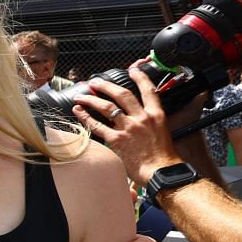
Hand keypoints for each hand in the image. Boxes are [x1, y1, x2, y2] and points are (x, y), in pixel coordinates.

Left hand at [73, 61, 181, 185]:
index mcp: (156, 115)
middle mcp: (141, 118)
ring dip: (91, 99)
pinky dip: (85, 116)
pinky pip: (96, 125)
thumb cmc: (163, 156)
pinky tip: (78, 111)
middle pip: (122, 94)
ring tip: (81, 95)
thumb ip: (149, 122)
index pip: (148, 90)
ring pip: (106, 107)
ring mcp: (128, 128)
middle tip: (95, 82)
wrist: (161, 171)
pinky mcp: (116, 139)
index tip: (132, 70)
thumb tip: (137, 118)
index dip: (139, 78)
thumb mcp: (162, 132)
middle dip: (106, 85)